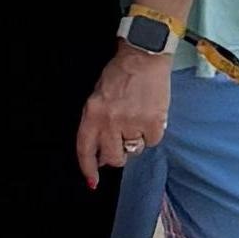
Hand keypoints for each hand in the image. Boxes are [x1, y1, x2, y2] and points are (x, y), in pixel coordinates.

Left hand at [72, 48, 173, 185]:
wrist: (144, 56)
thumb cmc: (120, 75)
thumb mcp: (98, 97)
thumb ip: (97, 124)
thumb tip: (101, 153)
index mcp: (92, 113)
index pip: (85, 149)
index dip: (88, 169)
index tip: (93, 182)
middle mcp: (110, 121)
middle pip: (113, 157)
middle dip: (118, 156)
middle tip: (123, 142)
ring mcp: (132, 122)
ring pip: (134, 150)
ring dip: (136, 140)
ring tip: (137, 119)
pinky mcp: (153, 122)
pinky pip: (152, 141)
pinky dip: (152, 133)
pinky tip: (150, 115)